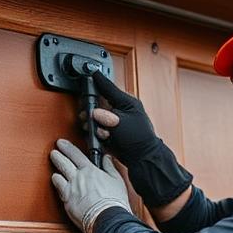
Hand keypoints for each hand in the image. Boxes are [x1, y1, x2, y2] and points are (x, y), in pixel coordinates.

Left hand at [50, 139, 130, 232]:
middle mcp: (77, 178)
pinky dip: (58, 186)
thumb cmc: (114, 202)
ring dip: (56, 172)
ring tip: (55, 170)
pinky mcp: (66, 203)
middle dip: (57, 156)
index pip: (75, 154)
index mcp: (90, 171)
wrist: (107, 219)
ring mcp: (70, 190)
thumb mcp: (117, 180)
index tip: (61, 143)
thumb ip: (110, 167)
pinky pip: (58, 191)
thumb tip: (107, 158)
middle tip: (53, 152)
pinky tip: (58, 185)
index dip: (67, 147)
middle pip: (62, 163)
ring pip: (57, 176)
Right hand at [84, 72, 192, 207]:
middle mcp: (121, 110)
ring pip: (97, 118)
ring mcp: (117, 122)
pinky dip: (98, 134)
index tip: (91, 73)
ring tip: (102, 132)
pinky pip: (99, 130)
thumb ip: (106, 115)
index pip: (109, 87)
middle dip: (92, 111)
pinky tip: (104, 138)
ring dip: (95, 125)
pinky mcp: (113, 133)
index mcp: (127, 102)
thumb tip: (95, 113)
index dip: (98, 81)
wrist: (143, 159)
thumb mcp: (121, 123)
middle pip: (99, 103)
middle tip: (89, 116)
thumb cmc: (139, 139)